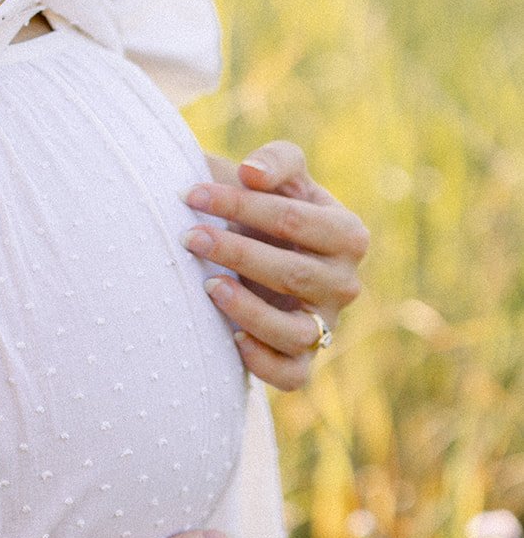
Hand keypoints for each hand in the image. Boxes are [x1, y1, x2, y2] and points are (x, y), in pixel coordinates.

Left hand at [182, 140, 368, 391]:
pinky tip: (230, 336)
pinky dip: (262, 361)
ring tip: (207, 285)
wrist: (256, 252)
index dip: (240, 204)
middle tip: (188, 236)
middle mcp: (345, 283)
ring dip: (247, 310)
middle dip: (235, 252)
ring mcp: (325, 326)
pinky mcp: (302, 361)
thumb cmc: (266, 210)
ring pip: (295, 331)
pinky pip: (292, 375)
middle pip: (294, 273)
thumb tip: (252, 173)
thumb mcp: (277, 176)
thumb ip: (275, 161)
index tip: (190, 194)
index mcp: (348, 234)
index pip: (296, 220)